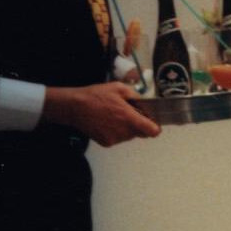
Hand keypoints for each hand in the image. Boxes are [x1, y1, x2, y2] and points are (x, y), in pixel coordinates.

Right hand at [43, 82, 160, 145]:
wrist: (74, 107)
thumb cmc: (96, 96)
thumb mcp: (119, 88)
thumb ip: (136, 97)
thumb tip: (144, 104)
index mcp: (129, 118)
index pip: (152, 131)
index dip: (155, 127)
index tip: (153, 123)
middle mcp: (123, 131)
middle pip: (141, 133)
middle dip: (139, 124)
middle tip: (128, 113)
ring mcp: (115, 139)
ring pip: (129, 136)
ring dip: (127, 128)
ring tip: (114, 116)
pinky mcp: (106, 143)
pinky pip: (118, 138)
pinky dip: (116, 132)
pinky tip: (107, 122)